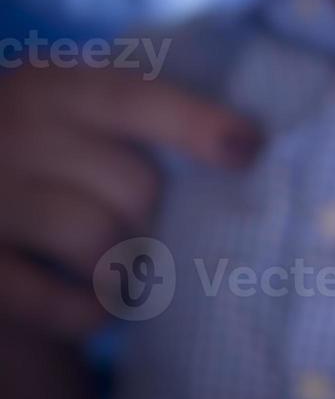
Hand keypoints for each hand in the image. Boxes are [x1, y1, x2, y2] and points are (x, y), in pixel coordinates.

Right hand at [0, 65, 262, 338]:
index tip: (247, 150)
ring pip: (99, 241)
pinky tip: (93, 306)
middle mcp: (9, 133)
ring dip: (125, 267)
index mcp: (49, 85)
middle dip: (153, 217)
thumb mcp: (81, 116)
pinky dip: (87, 312)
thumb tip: (245, 149)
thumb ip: (145, 118)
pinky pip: (54, 302)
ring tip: (122, 267)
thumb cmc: (53, 161)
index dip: (195, 123)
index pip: (132, 98)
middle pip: (133, 185)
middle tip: (143, 228)